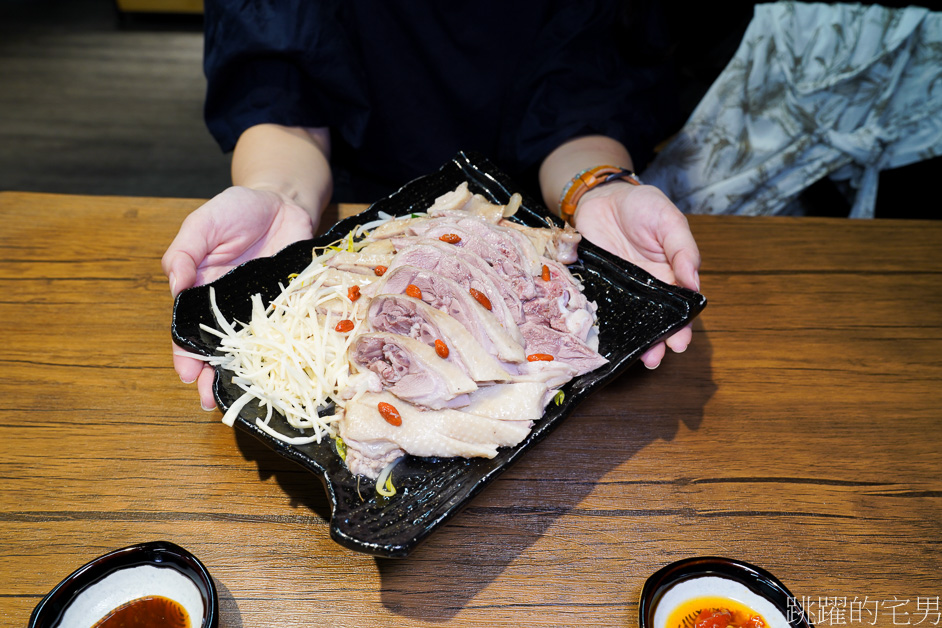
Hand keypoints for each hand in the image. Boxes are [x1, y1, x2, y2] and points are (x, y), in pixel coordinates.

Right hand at [161, 186, 314, 408]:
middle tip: (209, 399)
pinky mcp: (288, 305)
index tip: (186, 373)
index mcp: (202, 290)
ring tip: (241, 397)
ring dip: (244, 373)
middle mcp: (230, 307)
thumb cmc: (238, 209)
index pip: (188, 328)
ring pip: (250, 349)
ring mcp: (261, 309)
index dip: (185, 351)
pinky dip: (280, 354)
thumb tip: (174, 283)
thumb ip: (184, 251)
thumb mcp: (203, 223)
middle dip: (211, 374)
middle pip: (217, 347)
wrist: (283, 201)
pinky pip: (284, 333)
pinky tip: (279, 373)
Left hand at [573, 181, 700, 368]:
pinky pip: (598, 310)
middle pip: (654, 322)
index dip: (682, 326)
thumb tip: (694, 283)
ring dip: (632, 342)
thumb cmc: (641, 206)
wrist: (601, 197)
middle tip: (657, 357)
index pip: (679, 308)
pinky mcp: (595, 289)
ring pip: (627, 323)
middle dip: (658, 342)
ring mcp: (619, 292)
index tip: (681, 341)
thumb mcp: (669, 221)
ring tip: (638, 358)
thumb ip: (683, 250)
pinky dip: (600, 326)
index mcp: (670, 276)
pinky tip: (604, 340)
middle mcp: (645, 291)